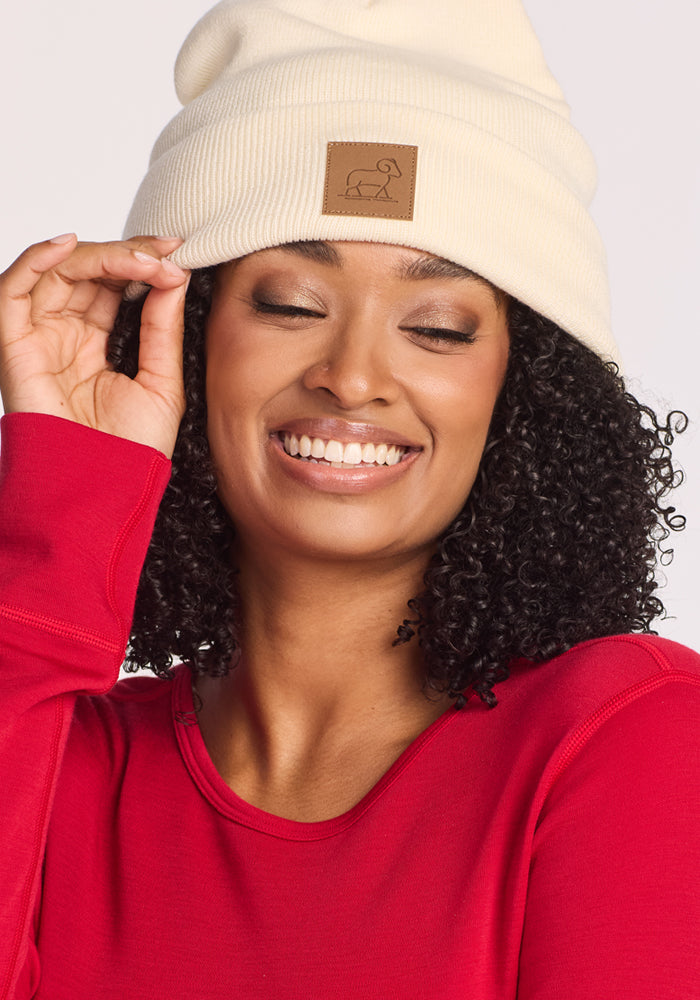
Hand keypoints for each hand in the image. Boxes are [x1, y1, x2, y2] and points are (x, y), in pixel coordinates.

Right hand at [0, 235, 189, 456]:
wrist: (105, 489)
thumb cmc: (131, 450)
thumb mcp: (161, 381)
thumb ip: (162, 329)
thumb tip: (173, 275)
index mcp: (96, 344)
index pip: (113, 287)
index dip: (141, 263)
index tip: (178, 252)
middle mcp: (64, 336)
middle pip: (87, 272)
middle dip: (128, 254)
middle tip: (165, 252)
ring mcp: (39, 339)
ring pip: (56, 272)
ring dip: (99, 255)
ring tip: (140, 258)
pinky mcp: (14, 347)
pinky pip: (12, 291)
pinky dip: (35, 259)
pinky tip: (70, 245)